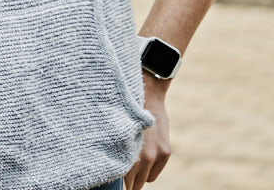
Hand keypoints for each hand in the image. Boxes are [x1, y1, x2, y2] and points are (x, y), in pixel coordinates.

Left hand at [124, 74, 170, 188]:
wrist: (145, 92)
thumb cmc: (123, 112)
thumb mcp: (114, 134)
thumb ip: (114, 154)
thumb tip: (109, 173)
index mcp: (123, 154)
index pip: (120, 184)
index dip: (117, 184)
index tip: (113, 181)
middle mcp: (140, 158)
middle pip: (132, 185)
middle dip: (127, 179)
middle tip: (122, 169)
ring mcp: (154, 156)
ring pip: (143, 181)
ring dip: (139, 175)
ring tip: (133, 159)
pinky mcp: (165, 153)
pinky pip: (153, 175)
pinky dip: (149, 170)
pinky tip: (144, 156)